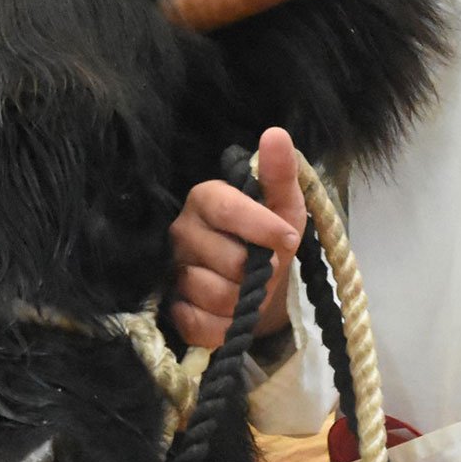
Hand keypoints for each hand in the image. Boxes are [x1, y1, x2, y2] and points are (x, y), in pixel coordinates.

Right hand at [168, 128, 306, 349]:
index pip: (226, 207)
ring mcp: (172, 270)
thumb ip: (280, 172)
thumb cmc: (270, 237)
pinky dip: (223, 328)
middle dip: (258, 273)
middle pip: (228, 260)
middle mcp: (180, 231)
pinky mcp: (171, 308)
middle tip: (266, 272)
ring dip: (244, 303)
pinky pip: (198, 324)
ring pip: (215, 294)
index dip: (260, 226)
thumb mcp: (284, 205)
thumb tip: (275, 133)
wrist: (258, 286)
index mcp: (205, 199)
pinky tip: (231, 316)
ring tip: (250, 294)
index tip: (289, 238)